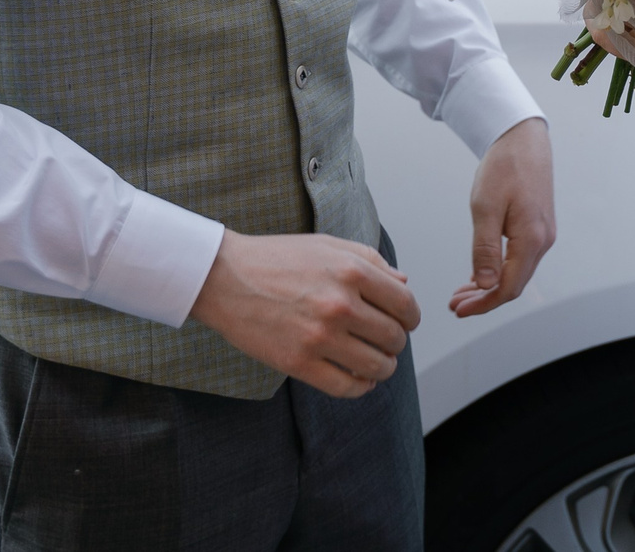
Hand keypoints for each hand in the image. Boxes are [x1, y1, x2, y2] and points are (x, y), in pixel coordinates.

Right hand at [188, 231, 419, 397]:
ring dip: (383, 366)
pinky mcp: (298, 363)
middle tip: (385, 339)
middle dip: (396, 341)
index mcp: (351, 271)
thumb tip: (404, 284)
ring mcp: (319, 337)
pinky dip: (361, 387)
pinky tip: (360, 378)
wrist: (224, 277)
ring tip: (375, 360)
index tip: (404, 321)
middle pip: (395, 337)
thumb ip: (372, 261)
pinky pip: (347, 387)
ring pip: (377, 366)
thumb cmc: (277, 258)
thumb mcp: (328, 246)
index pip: (405, 304)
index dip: (410, 317)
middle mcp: (340, 304)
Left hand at [451, 118, 555, 318]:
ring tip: (463, 293)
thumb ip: (485, 249)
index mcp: (532, 238)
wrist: (523, 138)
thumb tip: (486, 285)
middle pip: (514, 285)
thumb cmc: (505, 166)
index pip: (508, 288)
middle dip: (484, 299)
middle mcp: (543, 241)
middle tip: (456, 305)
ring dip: (490, 287)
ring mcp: (542, 234)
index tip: (459, 310)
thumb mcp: (485, 207)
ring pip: (516, 274)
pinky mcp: (538, 227)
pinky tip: (480, 275)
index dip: (483, 304)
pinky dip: (499, 272)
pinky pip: (519, 259)